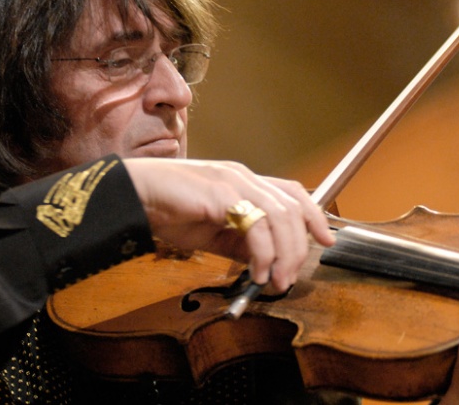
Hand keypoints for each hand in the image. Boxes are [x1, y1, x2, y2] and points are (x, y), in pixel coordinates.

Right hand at [123, 158, 333, 292]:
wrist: (133, 197)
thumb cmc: (165, 210)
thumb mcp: (210, 232)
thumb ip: (237, 242)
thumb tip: (263, 262)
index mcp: (241, 180)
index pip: (291, 191)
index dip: (313, 213)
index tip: (325, 239)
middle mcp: (242, 177)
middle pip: (291, 207)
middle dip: (298, 248)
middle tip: (288, 279)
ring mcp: (233, 181)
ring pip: (281, 217)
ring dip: (284, 255)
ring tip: (274, 281)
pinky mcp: (221, 193)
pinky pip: (256, 226)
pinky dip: (263, 254)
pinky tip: (256, 273)